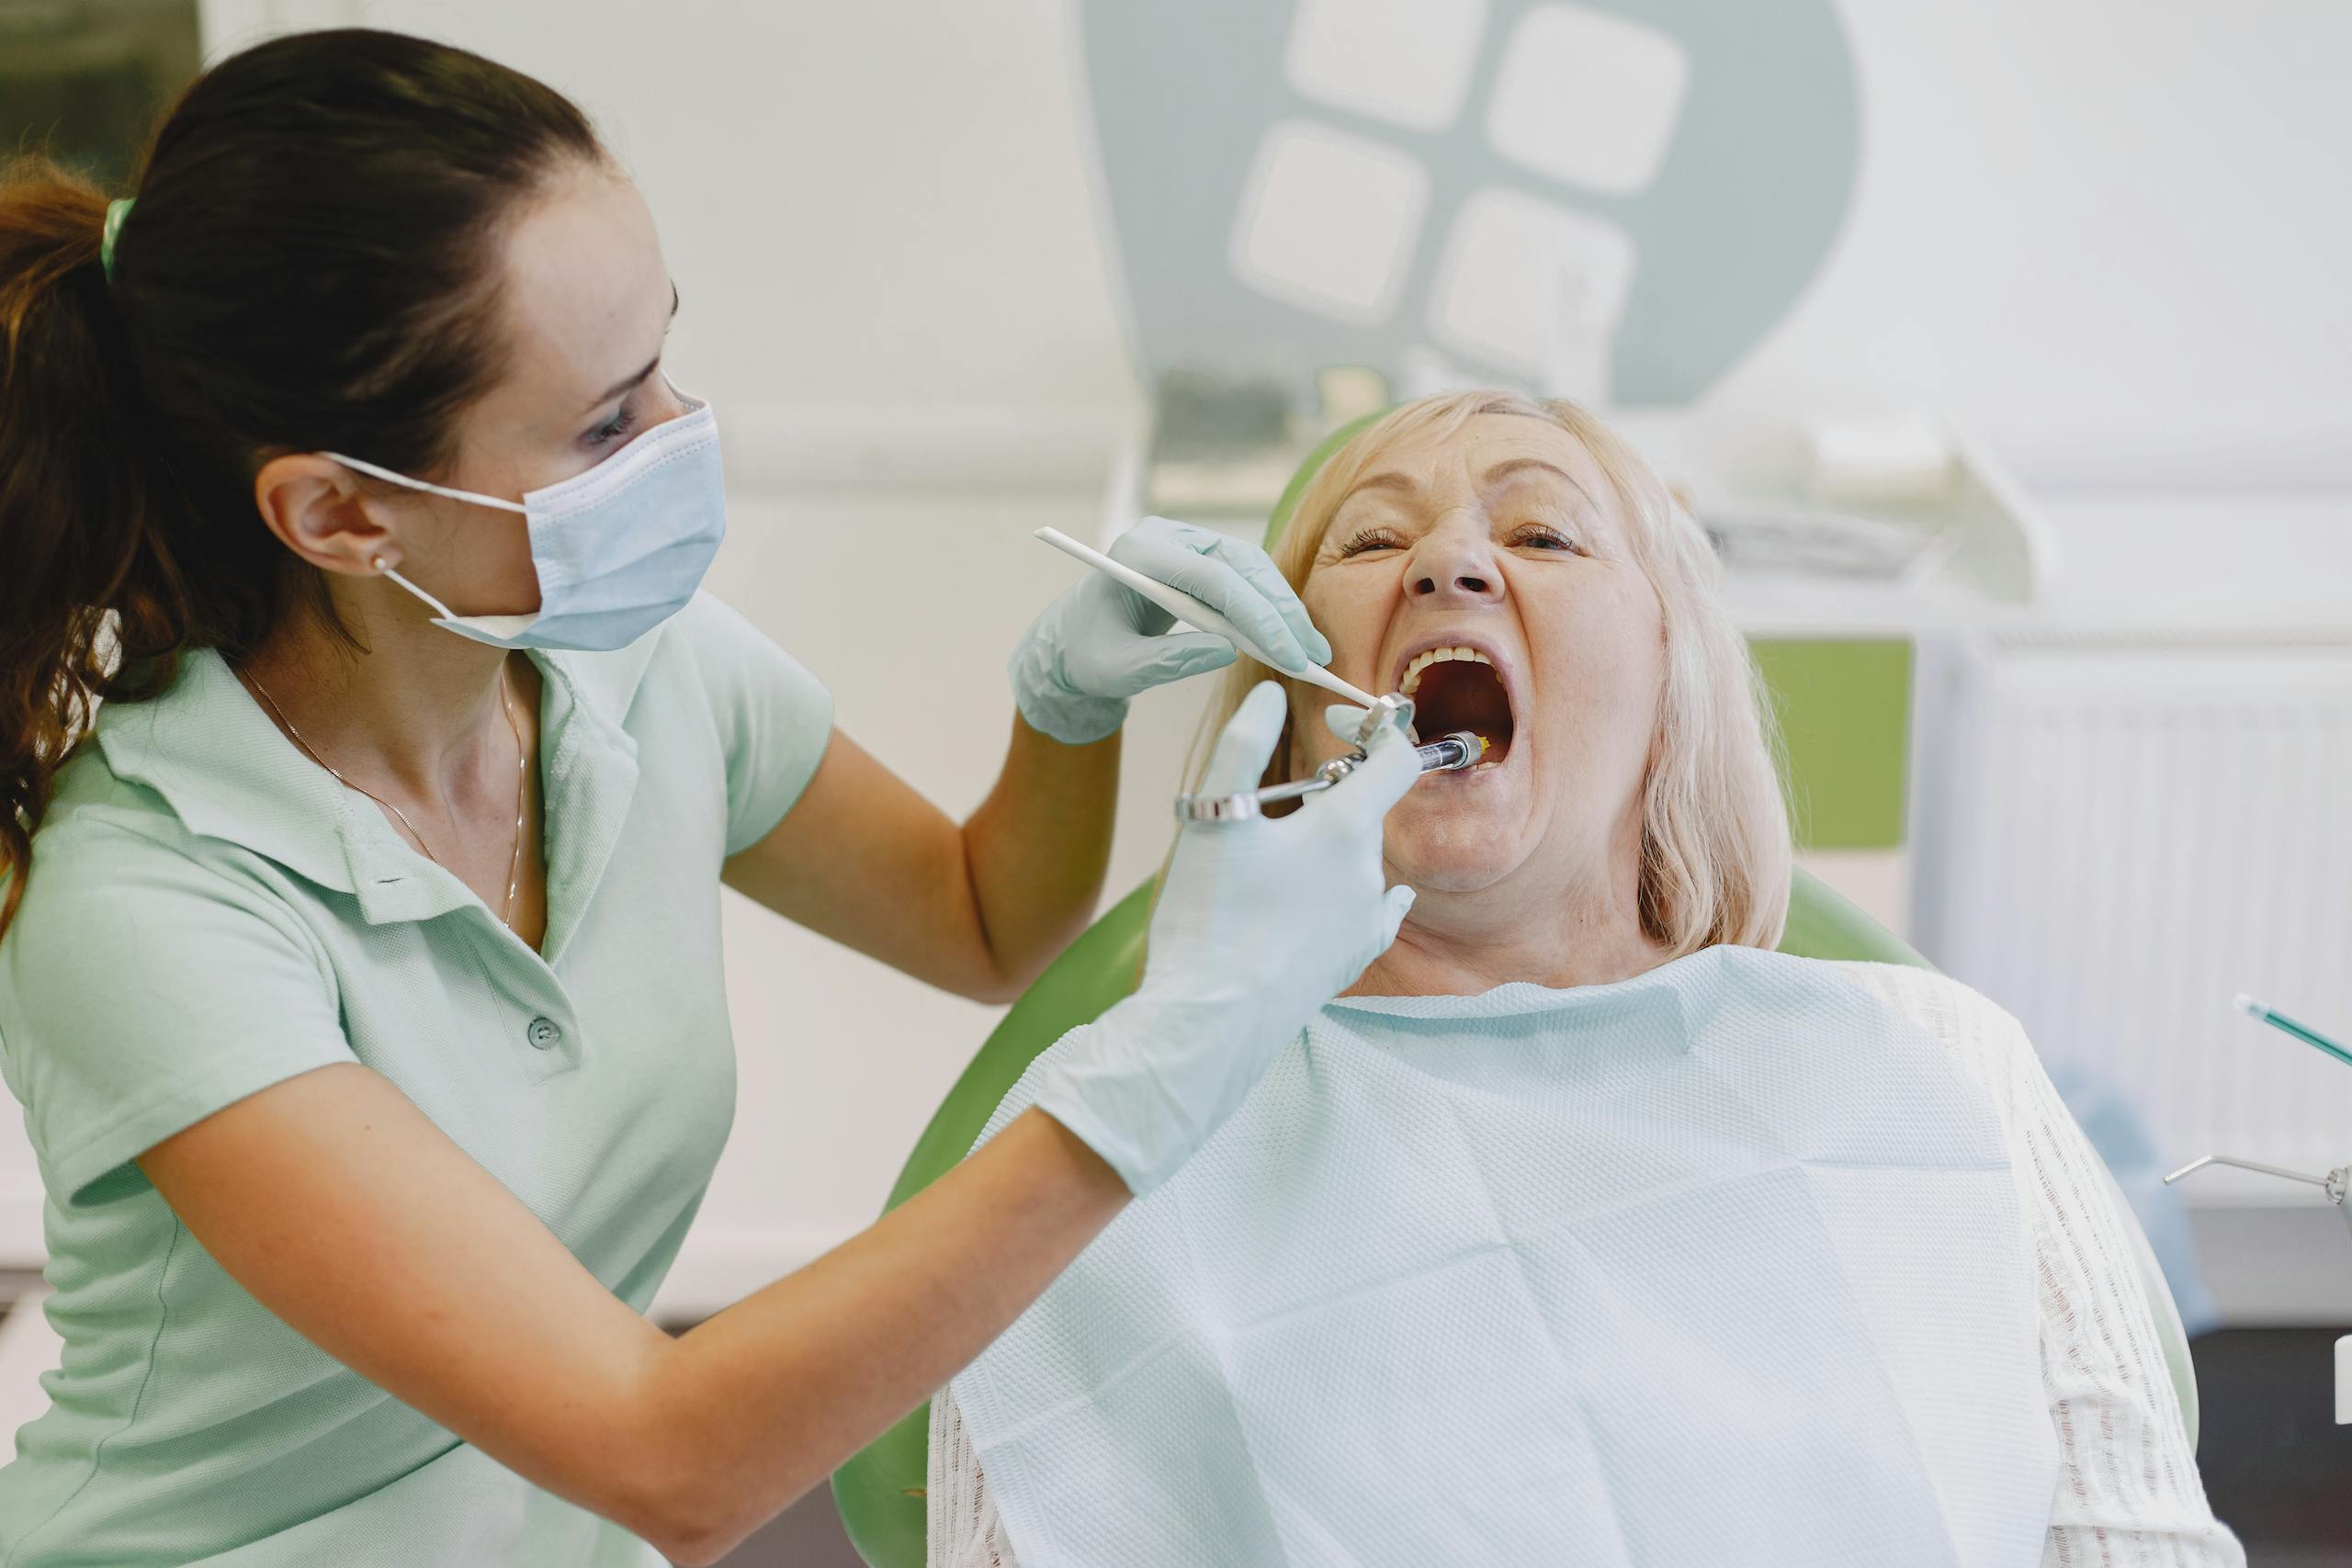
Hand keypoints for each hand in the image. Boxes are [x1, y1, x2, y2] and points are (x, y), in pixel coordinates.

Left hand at [1009, 517, 1330, 743]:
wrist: (1071, 643)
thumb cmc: (1085, 656)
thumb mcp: (1117, 670)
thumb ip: (1167, 662)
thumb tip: (1229, 654)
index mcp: (1138, 553)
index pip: (1213, 578)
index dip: (1258, 617)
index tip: (1289, 656)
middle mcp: (1166, 536)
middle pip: (1241, 564)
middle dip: (1282, 611)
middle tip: (1313, 655)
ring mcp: (1186, 542)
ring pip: (1252, 567)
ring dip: (1284, 609)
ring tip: (1311, 652)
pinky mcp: (1201, 558)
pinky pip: (1246, 577)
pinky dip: (1271, 608)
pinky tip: (1292, 639)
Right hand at [1029, 682, 1417, 1192]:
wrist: (1209, 1022)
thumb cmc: (1207, 917)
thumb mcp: (1212, 818)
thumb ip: (1242, 745)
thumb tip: (1272, 693)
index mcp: (1346, 829)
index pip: (1395, 758)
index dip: (1373, 728)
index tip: (1336, 721)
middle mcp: (1372, 872)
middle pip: (1365, 809)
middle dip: (1328, 791)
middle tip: (1272, 796)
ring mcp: (1367, 920)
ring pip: (1358, 859)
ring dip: (1324, 845)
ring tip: (1264, 863)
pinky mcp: (1354, 958)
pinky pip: (1375, 909)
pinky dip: (1366, 891)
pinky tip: (1373, 895)